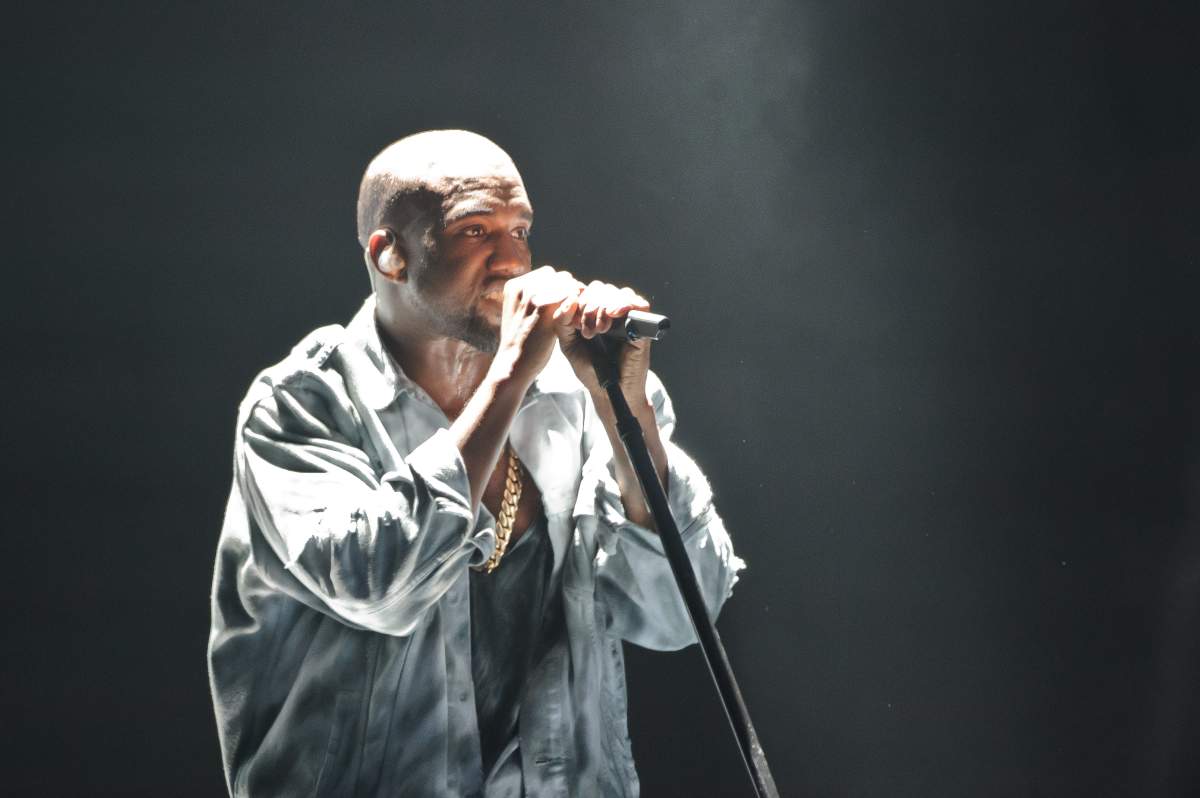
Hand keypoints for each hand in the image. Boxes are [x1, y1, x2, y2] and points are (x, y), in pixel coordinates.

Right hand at [493, 266, 586, 386]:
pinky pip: (570, 295)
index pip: (547, 274)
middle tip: (574, 309)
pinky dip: (576, 305)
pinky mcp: (544, 307)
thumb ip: (533, 298)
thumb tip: (556, 288)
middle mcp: (522, 285)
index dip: (560, 287)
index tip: (566, 303)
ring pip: (566, 283)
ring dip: (575, 296)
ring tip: (576, 315)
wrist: (513, 364)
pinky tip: (577, 320)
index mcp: (514, 285)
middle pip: (558, 276)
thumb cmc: (520, 343)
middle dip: (568, 289)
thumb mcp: (519, 314)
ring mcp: (532, 295)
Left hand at [552, 280, 653, 404]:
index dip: (579, 301)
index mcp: (593, 312)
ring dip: (605, 306)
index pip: (586, 291)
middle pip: (602, 289)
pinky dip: (627, 304)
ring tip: (600, 329)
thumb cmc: (589, 369)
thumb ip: (562, 322)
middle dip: (591, 305)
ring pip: (619, 293)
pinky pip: (641, 304)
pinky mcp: (643, 327)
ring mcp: (628, 318)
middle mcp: (611, 312)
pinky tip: (614, 315)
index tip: (575, 324)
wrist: (607, 390)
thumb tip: (570, 299)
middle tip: (588, 331)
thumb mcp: (568, 344)